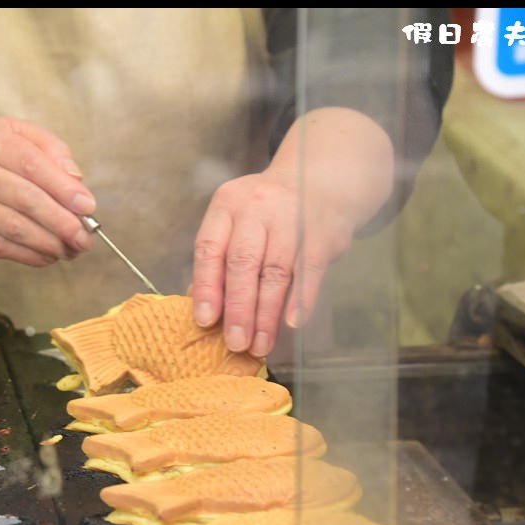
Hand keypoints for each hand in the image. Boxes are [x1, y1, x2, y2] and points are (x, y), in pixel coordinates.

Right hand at [0, 117, 96, 266]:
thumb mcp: (19, 135)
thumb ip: (51, 149)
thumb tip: (76, 179)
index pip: (31, 164)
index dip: (63, 188)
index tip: (88, 206)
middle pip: (25, 200)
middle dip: (61, 222)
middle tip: (85, 237)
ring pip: (15, 229)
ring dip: (51, 243)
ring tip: (74, 248)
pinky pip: (4, 249)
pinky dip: (33, 256)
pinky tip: (50, 254)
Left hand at [190, 169, 354, 357]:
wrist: (319, 179)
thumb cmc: (267, 214)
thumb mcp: (236, 222)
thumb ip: (219, 260)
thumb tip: (203, 308)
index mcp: (226, 205)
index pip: (210, 249)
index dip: (206, 287)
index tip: (205, 320)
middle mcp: (256, 208)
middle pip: (242, 264)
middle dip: (238, 309)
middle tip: (235, 342)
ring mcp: (291, 218)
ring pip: (275, 272)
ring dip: (266, 314)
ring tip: (260, 344)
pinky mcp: (321, 232)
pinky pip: (309, 270)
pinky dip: (300, 299)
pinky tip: (292, 323)